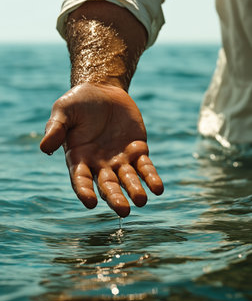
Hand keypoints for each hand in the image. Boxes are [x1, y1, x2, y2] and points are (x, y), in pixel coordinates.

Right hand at [40, 83, 162, 216]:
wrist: (102, 90)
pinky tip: (158, 188)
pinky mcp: (138, 151)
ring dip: (135, 190)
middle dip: (115, 198)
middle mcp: (100, 165)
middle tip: (123, 211)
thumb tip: (44, 148)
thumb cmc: (78, 103)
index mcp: (79, 159)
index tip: (90, 202)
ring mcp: (120, 160)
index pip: (81, 180)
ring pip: (128, 179)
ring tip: (141, 200)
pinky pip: (146, 167)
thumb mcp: (63, 111)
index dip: (84, 191)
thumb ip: (56, 128)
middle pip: (108, 186)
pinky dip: (152, 178)